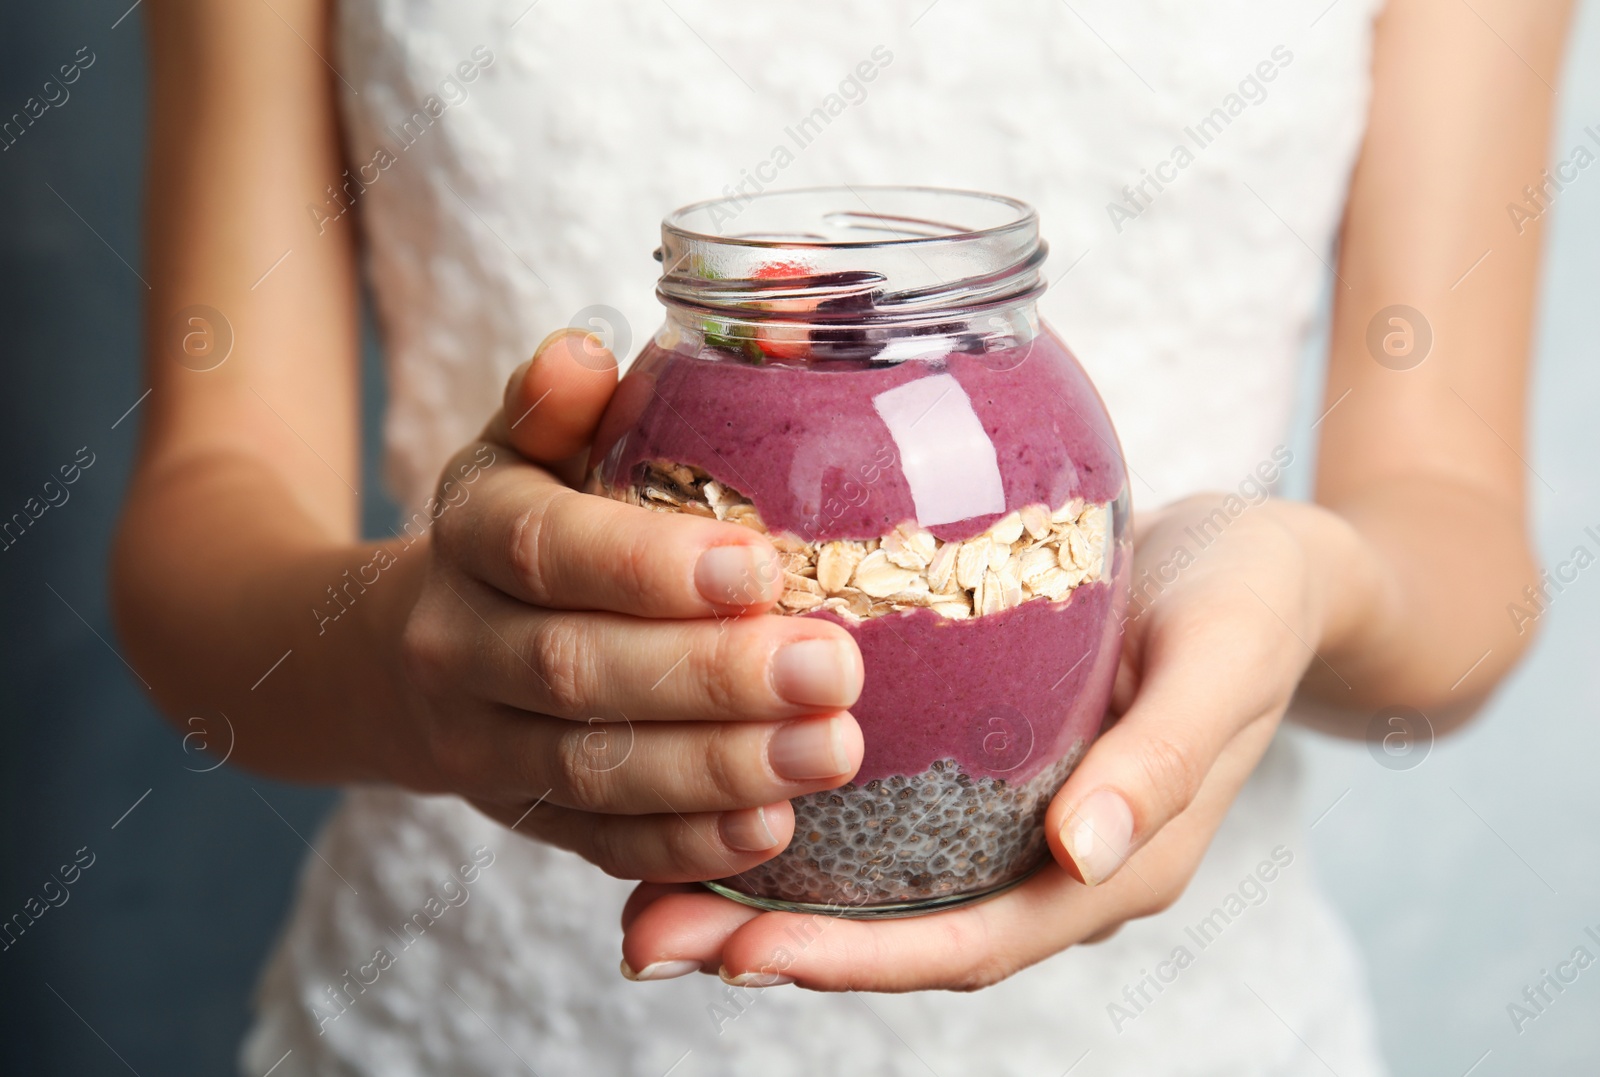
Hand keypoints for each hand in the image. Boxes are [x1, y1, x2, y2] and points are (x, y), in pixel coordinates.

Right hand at [392, 331, 866, 881]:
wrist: (403, 653)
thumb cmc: (513, 530)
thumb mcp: (518, 451)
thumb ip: (556, 404)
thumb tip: (588, 351)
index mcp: (472, 532)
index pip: (547, 549)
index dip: (647, 566)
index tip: (760, 568)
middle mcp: (461, 643)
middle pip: (580, 669)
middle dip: (712, 676)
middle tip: (833, 670)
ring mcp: (486, 743)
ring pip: (595, 768)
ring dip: (719, 767)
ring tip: (831, 750)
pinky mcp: (524, 814)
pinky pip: (601, 841)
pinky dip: (686, 845)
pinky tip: (772, 832)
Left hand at [618, 496, 1361, 988]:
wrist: (1271, 561)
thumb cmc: (1253, 596)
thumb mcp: (1224, 654)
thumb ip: (1163, 756)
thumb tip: (1083, 856)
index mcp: (1116, 862)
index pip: (974, 941)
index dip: (860, 959)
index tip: (744, 952)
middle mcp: (1054, 860)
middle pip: (906, 932)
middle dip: (779, 945)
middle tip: (652, 937)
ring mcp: (1017, 818)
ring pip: (884, 885)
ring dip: (771, 895)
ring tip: (652, 892)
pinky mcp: (989, 765)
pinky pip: (888, 817)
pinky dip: (803, 819)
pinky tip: (723, 788)